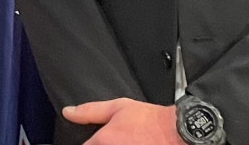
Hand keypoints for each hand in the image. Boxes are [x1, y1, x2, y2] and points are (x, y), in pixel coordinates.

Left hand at [62, 98, 182, 144]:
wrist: (180, 133)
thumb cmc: (153, 121)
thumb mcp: (118, 107)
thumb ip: (90, 111)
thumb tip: (69, 112)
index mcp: (103, 141)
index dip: (88, 143)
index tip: (95, 141)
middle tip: (120, 139)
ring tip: (128, 141)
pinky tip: (136, 144)